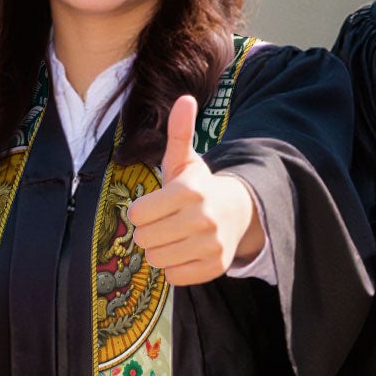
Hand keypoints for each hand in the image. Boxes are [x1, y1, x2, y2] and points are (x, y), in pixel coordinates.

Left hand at [124, 95, 260, 285]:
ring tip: (173, 237)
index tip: (154, 207)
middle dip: (148, 232)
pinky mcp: (215, 267)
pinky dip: (174, 267)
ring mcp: (211, 245)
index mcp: (190, 191)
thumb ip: (179, 132)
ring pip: (157, 260)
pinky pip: (174, 276)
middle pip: (144, 239)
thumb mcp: (185, 160)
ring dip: (159, 250)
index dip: (141, 212)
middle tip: (163, 223)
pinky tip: (184, 251)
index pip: (138, 214)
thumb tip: (184, 98)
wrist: (237, 212)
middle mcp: (203, 219)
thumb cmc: (199, 186)